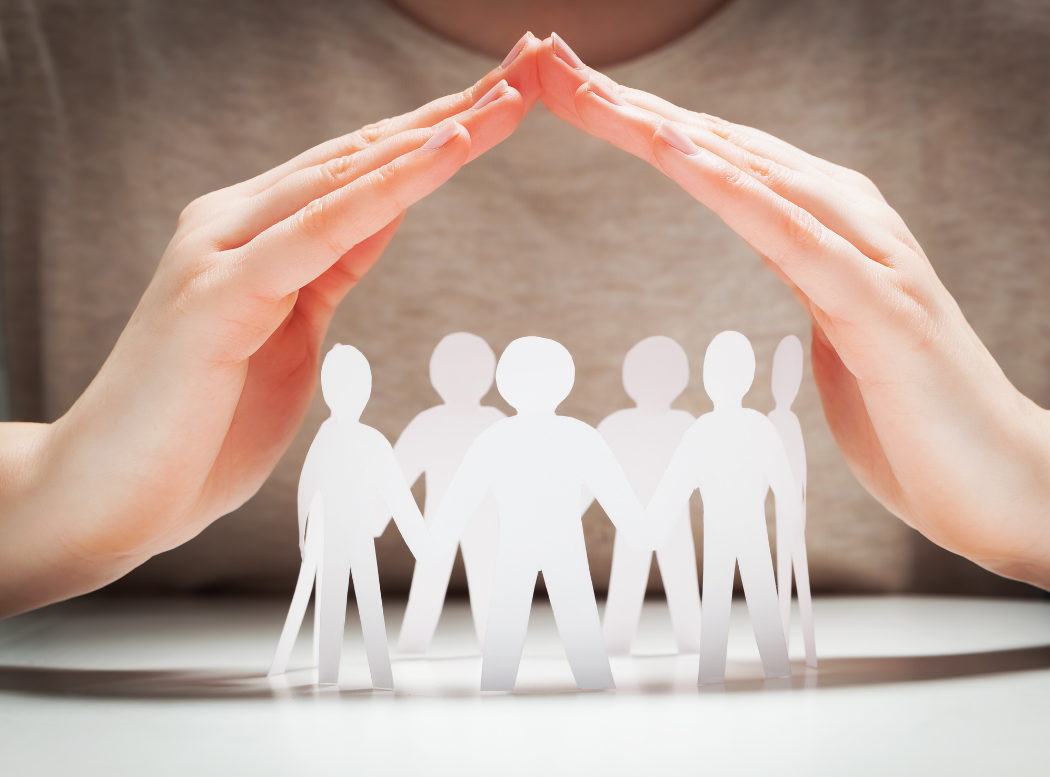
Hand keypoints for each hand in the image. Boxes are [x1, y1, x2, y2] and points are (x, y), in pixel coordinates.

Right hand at [0, 34, 543, 616]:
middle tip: (528, 68)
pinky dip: (384, 190)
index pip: (359, 167)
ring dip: (433, 134)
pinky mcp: (215, 297)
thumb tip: (381, 216)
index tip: (503, 102)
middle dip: (450, 112)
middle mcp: (233, 224)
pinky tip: (440, 153)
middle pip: (360, 154)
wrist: (112, 496)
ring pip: (344, 177)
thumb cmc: (203, 425)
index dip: (435, 131)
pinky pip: (318, 233)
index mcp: (253, 233)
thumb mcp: (290, 331)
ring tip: (504, 97)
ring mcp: (219, 253)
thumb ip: (327, 268)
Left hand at [537, 35, 1049, 587]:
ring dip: (664, 127)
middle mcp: (849, 220)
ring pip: (750, 172)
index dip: (638, 121)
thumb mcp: (838, 326)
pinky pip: (792, 235)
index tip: (565, 93)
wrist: (1001, 481)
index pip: (717, 158)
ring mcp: (871, 257)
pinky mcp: (882, 307)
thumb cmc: (909, 412)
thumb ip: (807, 272)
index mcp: (828, 225)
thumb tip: (771, 245)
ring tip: (590, 89)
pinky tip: (678, 149)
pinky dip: (733, 189)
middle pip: (720, 145)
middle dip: (627, 104)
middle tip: (545, 63)